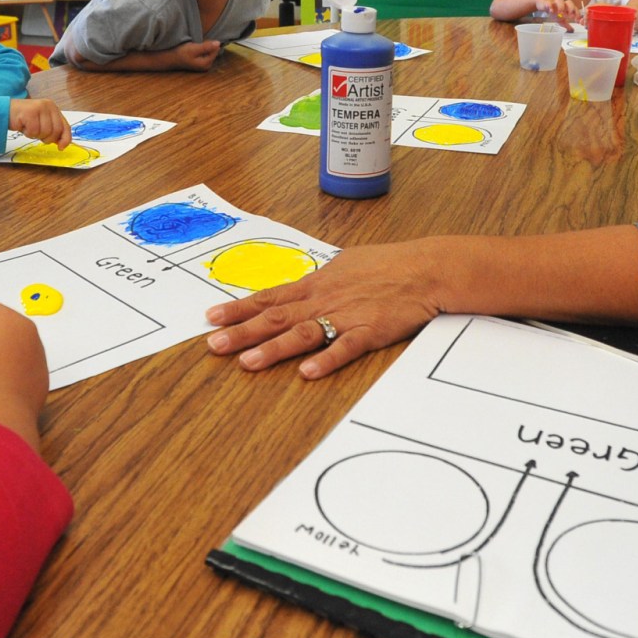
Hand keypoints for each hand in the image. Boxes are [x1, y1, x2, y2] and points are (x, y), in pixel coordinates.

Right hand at [9, 98, 71, 147]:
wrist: (5, 112)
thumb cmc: (23, 119)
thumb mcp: (41, 123)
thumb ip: (52, 129)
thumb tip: (62, 144)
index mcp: (53, 108)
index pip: (65, 126)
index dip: (65, 138)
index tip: (61, 147)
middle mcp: (48, 105)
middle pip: (55, 131)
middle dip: (46, 138)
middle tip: (36, 133)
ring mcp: (39, 108)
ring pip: (45, 132)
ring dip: (35, 135)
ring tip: (28, 127)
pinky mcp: (30, 112)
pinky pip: (34, 131)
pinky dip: (28, 133)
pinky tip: (23, 126)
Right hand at [173, 39, 221, 70]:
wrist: (170, 58)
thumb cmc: (181, 53)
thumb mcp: (194, 49)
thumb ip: (206, 47)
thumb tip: (219, 43)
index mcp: (206, 64)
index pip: (216, 50)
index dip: (210, 43)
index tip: (201, 42)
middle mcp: (207, 66)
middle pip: (213, 51)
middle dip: (208, 46)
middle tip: (196, 45)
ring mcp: (204, 65)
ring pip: (210, 52)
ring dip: (205, 47)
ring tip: (195, 47)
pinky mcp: (201, 62)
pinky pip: (206, 53)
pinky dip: (202, 49)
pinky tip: (195, 49)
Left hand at [204, 240, 445, 378]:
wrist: (426, 268)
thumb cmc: (389, 265)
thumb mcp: (346, 265)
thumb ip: (321, 280)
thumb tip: (302, 286)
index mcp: (317, 284)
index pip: (270, 297)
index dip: (239, 309)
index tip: (211, 318)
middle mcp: (324, 300)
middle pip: (276, 317)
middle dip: (242, 331)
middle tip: (213, 345)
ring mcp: (346, 316)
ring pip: (302, 333)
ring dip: (273, 349)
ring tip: (247, 362)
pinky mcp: (370, 331)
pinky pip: (345, 348)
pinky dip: (326, 360)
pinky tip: (307, 372)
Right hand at [540, 0, 586, 28]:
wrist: (544, 3)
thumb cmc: (554, 11)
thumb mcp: (560, 19)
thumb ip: (566, 25)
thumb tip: (572, 30)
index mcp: (567, 8)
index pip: (574, 9)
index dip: (577, 14)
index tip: (578, 21)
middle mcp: (562, 4)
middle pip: (569, 2)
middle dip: (571, 9)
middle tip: (571, 16)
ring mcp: (555, 3)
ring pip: (560, 1)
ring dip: (561, 7)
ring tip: (561, 14)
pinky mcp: (547, 3)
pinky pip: (549, 3)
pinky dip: (550, 6)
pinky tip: (551, 11)